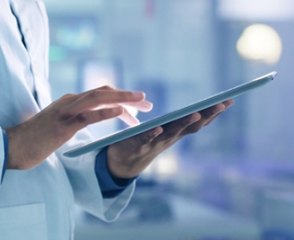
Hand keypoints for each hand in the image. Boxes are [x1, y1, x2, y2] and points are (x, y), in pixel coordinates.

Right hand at [5, 86, 151, 169]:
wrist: (13, 146)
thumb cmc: (36, 139)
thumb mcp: (59, 125)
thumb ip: (73, 119)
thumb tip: (87, 119)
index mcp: (71, 101)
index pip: (100, 95)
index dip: (121, 98)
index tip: (137, 106)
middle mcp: (70, 101)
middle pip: (104, 92)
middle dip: (128, 96)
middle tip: (147, 103)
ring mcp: (66, 111)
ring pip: (99, 98)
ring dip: (123, 99)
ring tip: (142, 102)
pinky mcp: (63, 124)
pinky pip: (88, 116)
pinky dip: (106, 112)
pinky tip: (121, 112)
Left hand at [107, 99, 233, 177]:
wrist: (124, 162)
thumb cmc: (145, 142)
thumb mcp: (164, 130)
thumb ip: (176, 122)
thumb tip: (196, 111)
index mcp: (176, 131)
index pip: (198, 121)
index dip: (213, 112)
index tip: (229, 100)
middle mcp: (170, 138)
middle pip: (191, 126)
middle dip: (207, 115)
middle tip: (222, 104)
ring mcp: (155, 142)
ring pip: (172, 132)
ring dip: (184, 123)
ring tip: (195, 114)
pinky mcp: (138, 144)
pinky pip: (146, 138)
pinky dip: (153, 133)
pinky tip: (158, 127)